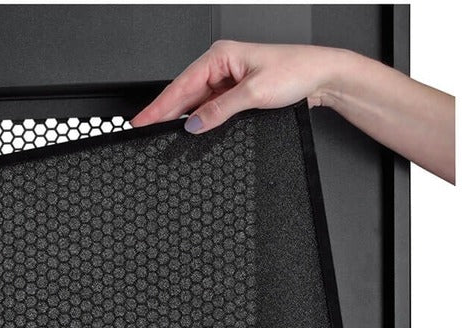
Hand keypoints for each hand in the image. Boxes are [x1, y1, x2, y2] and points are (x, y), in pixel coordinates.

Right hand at [130, 39, 454, 182]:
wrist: (321, 76)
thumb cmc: (295, 72)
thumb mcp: (253, 93)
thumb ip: (220, 111)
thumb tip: (193, 125)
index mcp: (220, 56)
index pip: (180, 85)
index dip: (159, 106)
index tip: (141, 121)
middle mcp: (220, 66)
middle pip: (183, 95)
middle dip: (164, 114)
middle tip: (142, 133)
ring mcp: (226, 81)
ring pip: (194, 105)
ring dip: (181, 120)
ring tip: (161, 137)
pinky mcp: (233, 94)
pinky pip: (208, 110)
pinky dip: (198, 122)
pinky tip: (189, 133)